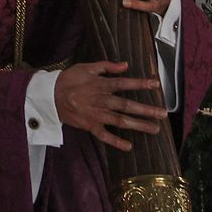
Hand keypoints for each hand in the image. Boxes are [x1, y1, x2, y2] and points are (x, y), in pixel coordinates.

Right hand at [53, 60, 167, 151]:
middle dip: (146, 109)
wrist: (49, 96)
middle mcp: (101, 101)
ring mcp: (96, 115)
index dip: (140, 84)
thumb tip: (125, 65)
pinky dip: (115, 141)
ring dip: (138, 125)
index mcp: (101, 85)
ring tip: (154, 129)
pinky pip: (104, 135)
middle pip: (127, 105)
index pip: (124, 84)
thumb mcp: (86, 67)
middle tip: (163, 114)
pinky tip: (128, 146)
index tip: (156, 85)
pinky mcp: (89, 125)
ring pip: (120, 121)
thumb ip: (107, 66)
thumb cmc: (68, 79)